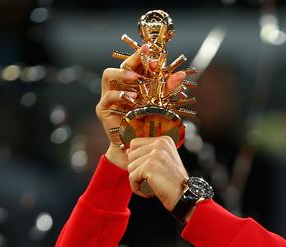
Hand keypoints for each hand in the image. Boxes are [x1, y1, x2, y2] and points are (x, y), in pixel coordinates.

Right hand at [96, 43, 185, 168]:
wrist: (138, 150)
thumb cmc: (150, 128)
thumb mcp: (163, 107)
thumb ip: (169, 90)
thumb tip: (181, 75)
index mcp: (133, 84)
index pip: (136, 64)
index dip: (144, 57)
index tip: (155, 57)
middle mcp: (120, 87)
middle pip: (121, 65)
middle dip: (133, 59)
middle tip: (145, 57)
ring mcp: (109, 97)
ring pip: (108, 75)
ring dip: (122, 73)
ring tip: (135, 78)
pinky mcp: (103, 110)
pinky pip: (107, 97)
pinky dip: (119, 94)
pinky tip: (132, 97)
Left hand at [126, 136, 187, 210]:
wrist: (184, 195)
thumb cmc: (174, 181)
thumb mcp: (164, 160)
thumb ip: (148, 153)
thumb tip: (127, 150)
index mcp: (164, 140)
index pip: (135, 143)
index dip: (137, 158)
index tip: (148, 169)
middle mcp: (161, 144)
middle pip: (131, 154)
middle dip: (137, 169)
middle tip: (151, 178)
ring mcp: (156, 154)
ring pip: (130, 166)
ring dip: (138, 179)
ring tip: (152, 183)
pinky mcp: (150, 166)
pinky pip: (132, 177)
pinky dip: (137, 187)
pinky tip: (148, 191)